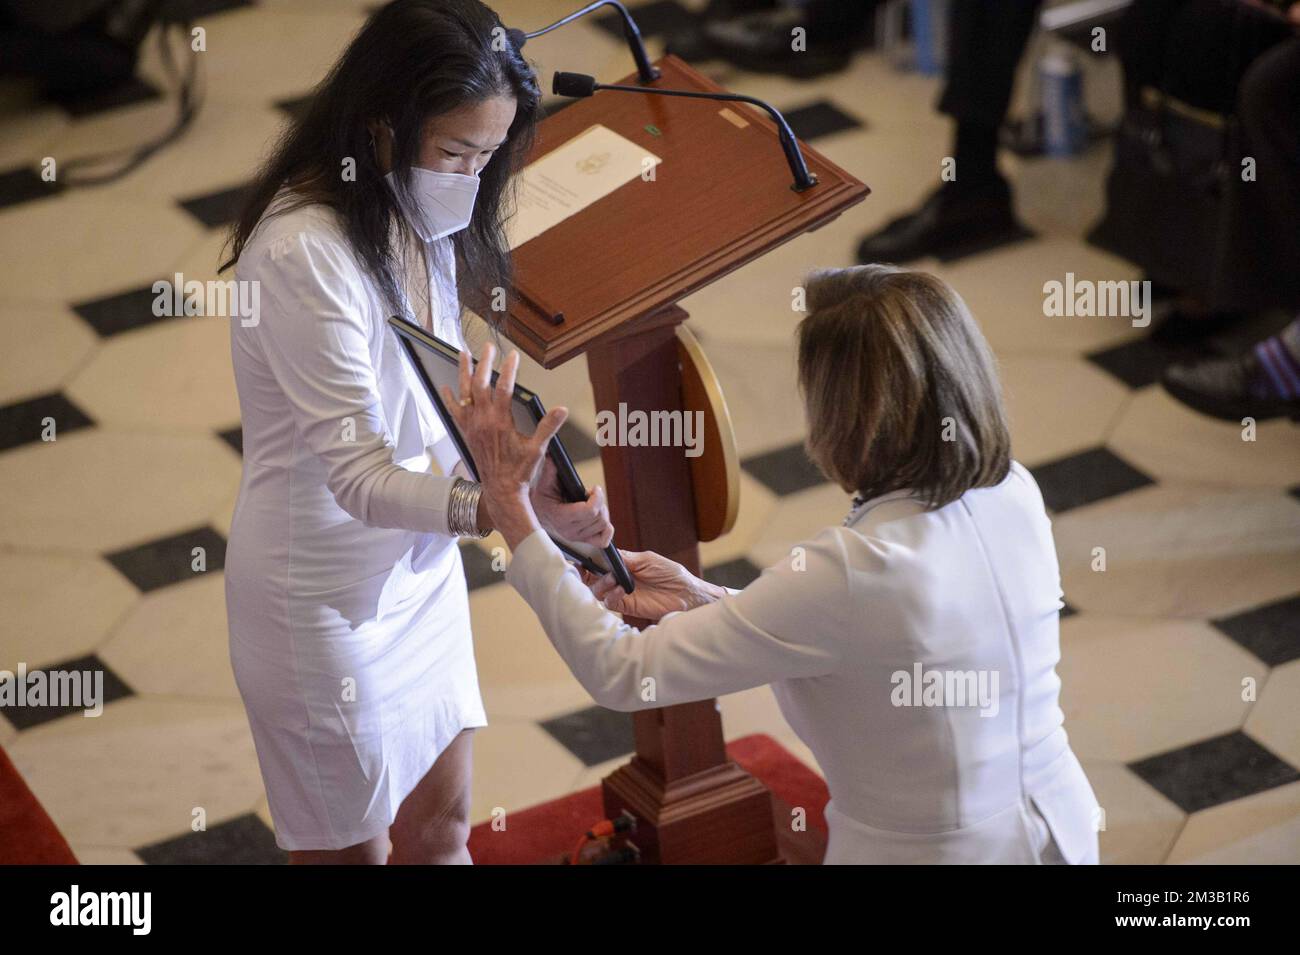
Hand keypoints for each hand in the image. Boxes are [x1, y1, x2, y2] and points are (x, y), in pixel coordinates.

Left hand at [441, 343, 563, 547]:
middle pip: (480, 385)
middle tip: (488, 346)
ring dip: (463, 373)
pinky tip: (446, 388)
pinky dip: (450, 399)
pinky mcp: (467, 433)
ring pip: (464, 394)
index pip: (503, 388)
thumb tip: (561, 409)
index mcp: (500, 422)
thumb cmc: (520, 472)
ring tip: (463, 354)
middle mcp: (483, 421)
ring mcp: (472, 427)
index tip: (513, 355)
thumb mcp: (538, 449)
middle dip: (484, 363)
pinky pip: (455, 412)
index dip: (509, 370)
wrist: (501, 491)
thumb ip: (548, 427)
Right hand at [531, 455, 613, 547]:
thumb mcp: (544, 483)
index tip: (594, 488)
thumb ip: (550, 471)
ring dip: (602, 512)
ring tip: (592, 504)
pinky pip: (603, 540)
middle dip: (599, 502)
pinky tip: (600, 517)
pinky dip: (607, 529)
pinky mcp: (582, 540)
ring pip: (603, 525)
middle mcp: (570, 531)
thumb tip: (553, 457)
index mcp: (561, 517)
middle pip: (599, 517)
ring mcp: (577, 537)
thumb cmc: (541, 497)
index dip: (597, 497)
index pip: (590, 511)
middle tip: (590, 495)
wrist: (536, 514)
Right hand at [580, 550, 726, 621]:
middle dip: (587, 574)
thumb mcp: (648, 560)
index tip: (580, 559)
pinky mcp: (626, 606)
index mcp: (624, 565)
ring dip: (600, 584)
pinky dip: (610, 596)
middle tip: (588, 570)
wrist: (686, 594)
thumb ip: (626, 558)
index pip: (600, 563)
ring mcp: (621, 594)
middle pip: (593, 578)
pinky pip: (609, 603)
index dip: (588, 561)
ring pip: (598, 591)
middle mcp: (619, 579)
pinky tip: (619, 590)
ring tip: (612, 579)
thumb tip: (606, 554)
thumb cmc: (671, 574)